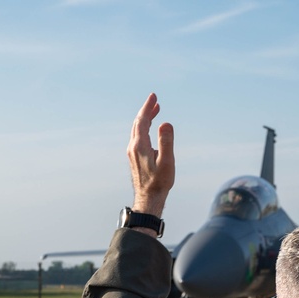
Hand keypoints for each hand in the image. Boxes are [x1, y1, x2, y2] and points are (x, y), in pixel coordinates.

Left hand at [128, 93, 174, 218]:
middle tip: (155, 100)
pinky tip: (150, 130)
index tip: (154, 97)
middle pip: (138, 123)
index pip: (142, 120)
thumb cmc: (159, 182)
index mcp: (140, 145)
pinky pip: (137, 137)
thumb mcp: (167, 162)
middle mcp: (133, 147)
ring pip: (137, 130)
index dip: (148, 107)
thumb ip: (166, 141)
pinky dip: (144, 128)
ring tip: (155, 111)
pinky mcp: (134, 157)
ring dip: (145, 119)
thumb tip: (165, 123)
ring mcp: (132, 152)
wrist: (148, 198)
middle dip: (146, 110)